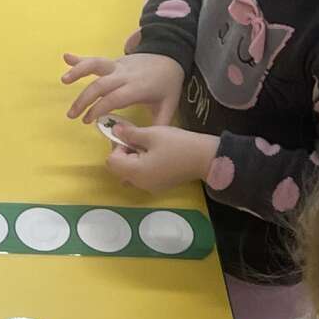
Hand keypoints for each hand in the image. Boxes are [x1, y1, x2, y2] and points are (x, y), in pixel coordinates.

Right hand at [61, 45, 181, 127]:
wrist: (171, 55)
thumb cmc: (167, 84)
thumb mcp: (168, 105)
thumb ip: (158, 125)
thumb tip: (146, 145)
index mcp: (137, 87)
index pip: (113, 98)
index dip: (98, 108)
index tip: (87, 121)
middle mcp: (125, 74)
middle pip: (100, 85)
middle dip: (84, 99)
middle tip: (72, 115)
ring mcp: (118, 66)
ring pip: (96, 65)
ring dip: (78, 71)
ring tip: (64, 81)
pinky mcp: (114, 61)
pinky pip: (95, 59)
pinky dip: (80, 58)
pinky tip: (66, 57)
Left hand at [104, 123, 218, 192]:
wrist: (206, 158)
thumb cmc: (179, 144)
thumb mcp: (152, 134)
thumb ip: (130, 133)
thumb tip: (114, 130)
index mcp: (135, 172)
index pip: (112, 161)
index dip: (117, 147)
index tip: (130, 136)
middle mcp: (139, 184)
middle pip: (119, 170)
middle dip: (123, 154)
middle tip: (139, 139)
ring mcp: (149, 187)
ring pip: (129, 174)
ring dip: (132, 160)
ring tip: (148, 147)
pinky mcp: (158, 187)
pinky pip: (141, 177)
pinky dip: (142, 167)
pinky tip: (156, 155)